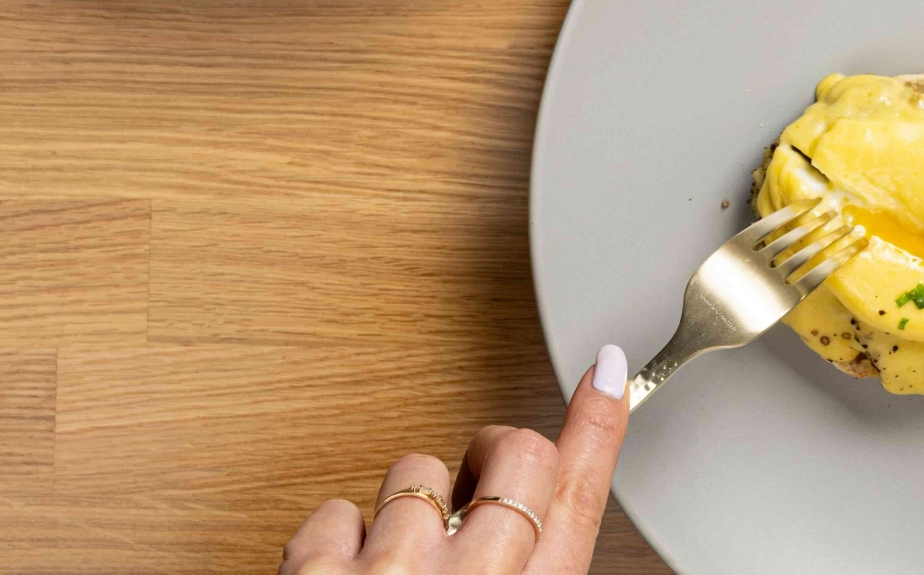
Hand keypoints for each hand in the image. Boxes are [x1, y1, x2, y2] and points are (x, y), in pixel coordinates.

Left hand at [280, 346, 629, 571]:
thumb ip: (515, 572)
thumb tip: (519, 518)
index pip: (578, 501)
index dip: (597, 428)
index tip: (605, 370)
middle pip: (517, 457)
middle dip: (496, 460)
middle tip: (472, 498)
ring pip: (418, 474)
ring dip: (404, 518)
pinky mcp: (318, 574)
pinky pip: (336, 512)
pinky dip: (334, 546)